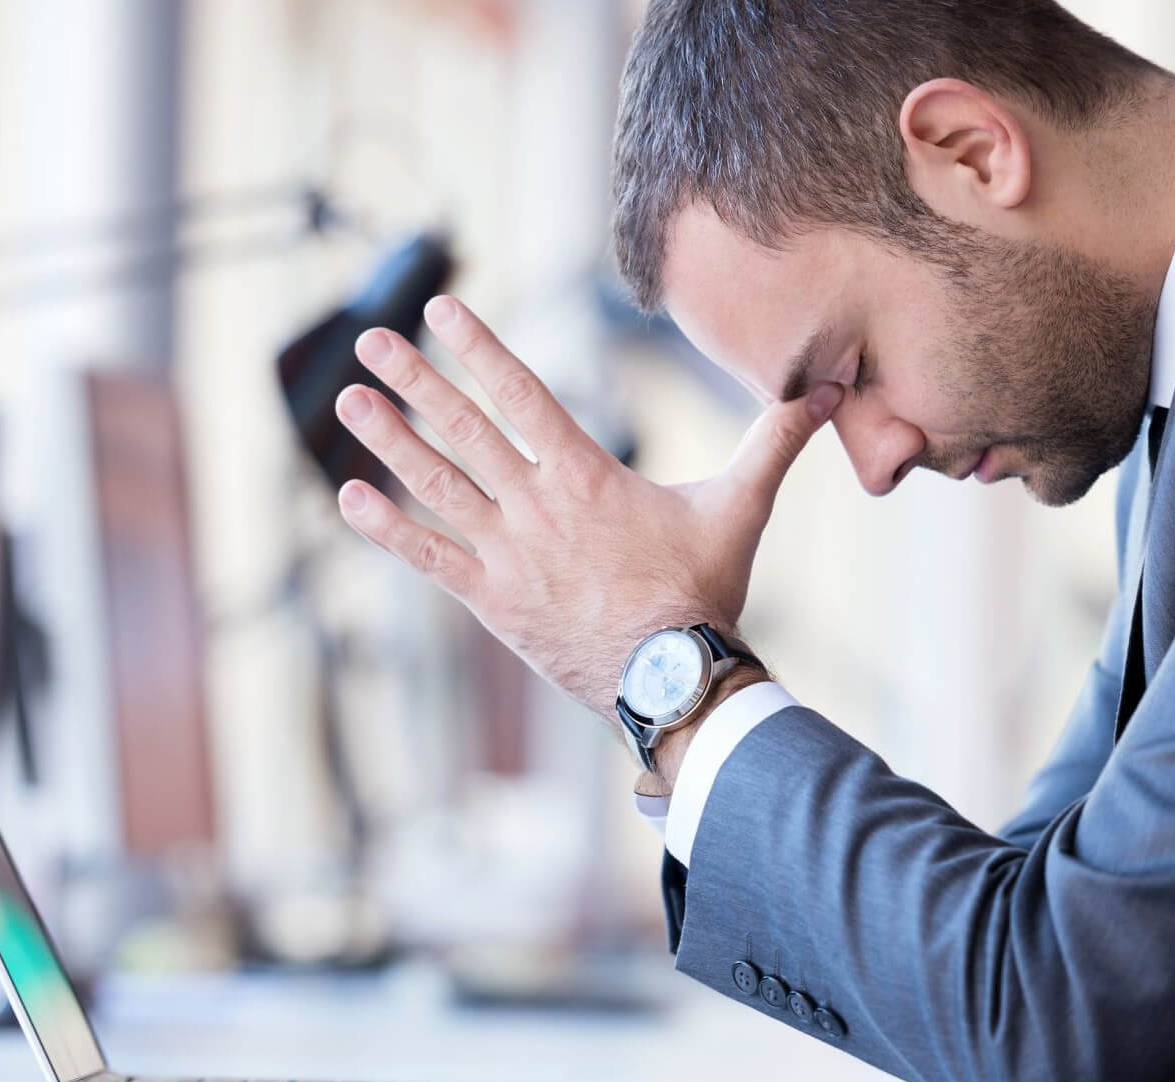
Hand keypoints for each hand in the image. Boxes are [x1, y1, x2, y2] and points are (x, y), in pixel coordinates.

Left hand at [334, 295, 840, 720]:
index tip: (440, 309)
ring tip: (349, 398)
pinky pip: (427, 557)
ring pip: (436, 483)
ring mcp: (506, 553)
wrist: (673, 678)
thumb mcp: (740, 506)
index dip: (478, 346)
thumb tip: (827, 389)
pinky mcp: (491, 600)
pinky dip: (387, 528)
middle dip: (414, 378)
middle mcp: (535, 505)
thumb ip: (774, 441)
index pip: (522, 392)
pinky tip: (348, 499)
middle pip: (464, 428)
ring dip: (388, 438)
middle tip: (372, 339)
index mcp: (585, 474)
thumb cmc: (704, 594)